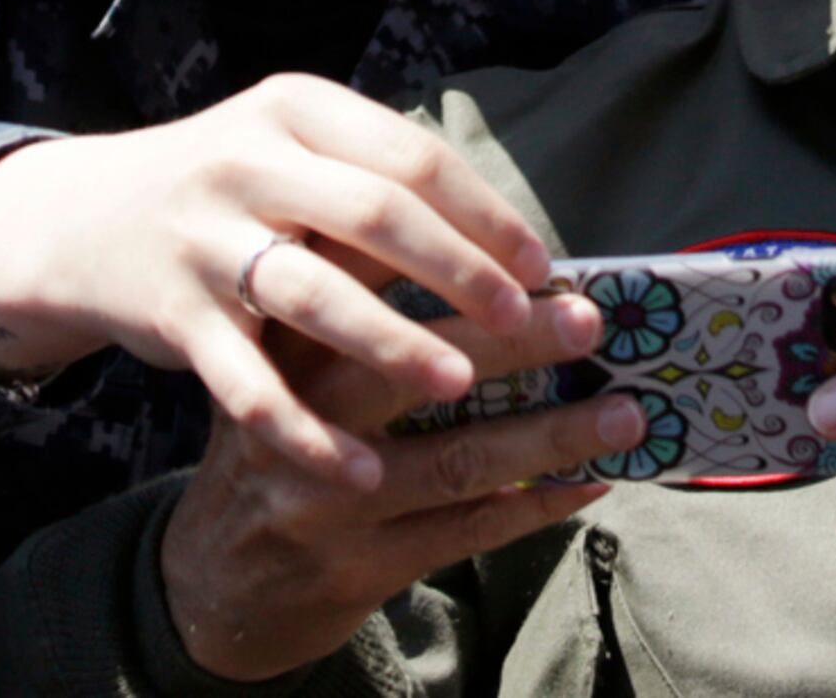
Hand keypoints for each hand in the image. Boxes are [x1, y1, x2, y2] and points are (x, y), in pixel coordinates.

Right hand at [0, 75, 554, 488]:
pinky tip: (363, 470)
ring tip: (457, 383)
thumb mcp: (293, 150)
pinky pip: (250, 384)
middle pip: (376, 214)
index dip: (483, 213)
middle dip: (459, 272)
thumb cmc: (233, 190)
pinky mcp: (175, 317)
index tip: (543, 264)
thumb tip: (508, 242)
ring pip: (315, 295)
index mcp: (295, 110)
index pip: (410, 156)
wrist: (86, 221)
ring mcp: (206, 240)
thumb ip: (378, 179)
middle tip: (527, 320)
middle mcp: (248, 163)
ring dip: (394, 342)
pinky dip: (307, 433)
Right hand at [160, 291, 631, 682]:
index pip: (375, 278)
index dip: (462, 260)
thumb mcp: (289, 366)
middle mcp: (304, 411)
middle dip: (518, 341)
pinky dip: (535, 506)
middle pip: (422, 363)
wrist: (209, 582)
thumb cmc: (277, 445)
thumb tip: (493, 261)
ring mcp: (330, 494)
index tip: (538, 254)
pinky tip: (590, 484)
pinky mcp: (358, 563)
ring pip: (458, 457)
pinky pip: (466, 529)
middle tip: (590, 320)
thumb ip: (359, 308)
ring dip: (552, 434)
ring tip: (625, 412)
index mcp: (289, 340)